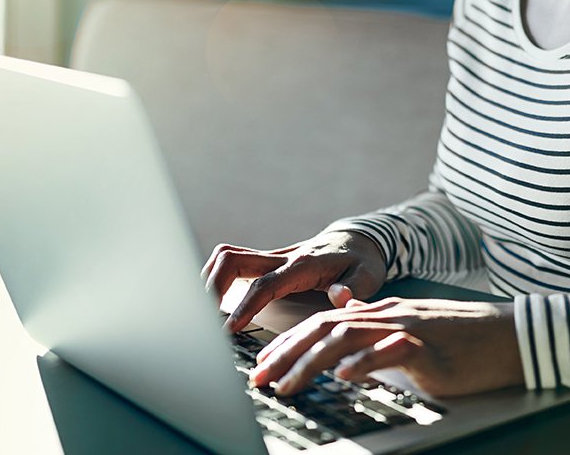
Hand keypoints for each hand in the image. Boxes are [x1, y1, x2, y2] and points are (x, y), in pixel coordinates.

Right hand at [201, 230, 386, 331]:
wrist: (359, 240)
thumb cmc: (362, 262)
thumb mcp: (368, 276)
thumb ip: (354, 288)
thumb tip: (338, 297)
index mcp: (304, 265)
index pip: (266, 284)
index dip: (245, 306)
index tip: (228, 329)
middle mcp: (283, 257)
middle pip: (233, 260)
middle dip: (212, 287)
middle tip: (203, 320)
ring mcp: (272, 257)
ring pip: (228, 257)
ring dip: (209, 279)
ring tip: (201, 311)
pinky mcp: (267, 261)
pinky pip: (234, 262)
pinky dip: (217, 277)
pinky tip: (213, 301)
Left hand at [250, 291, 523, 397]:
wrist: (509, 336)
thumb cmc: (465, 339)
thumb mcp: (414, 329)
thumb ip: (379, 328)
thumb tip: (348, 329)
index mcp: (383, 312)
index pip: (324, 322)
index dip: (290, 342)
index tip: (264, 365)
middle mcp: (389, 315)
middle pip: (325, 326)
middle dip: (286, 352)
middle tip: (259, 378)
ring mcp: (407, 328)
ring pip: (347, 337)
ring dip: (311, 362)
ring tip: (288, 384)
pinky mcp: (428, 347)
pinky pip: (390, 352)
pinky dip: (363, 363)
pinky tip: (343, 377)